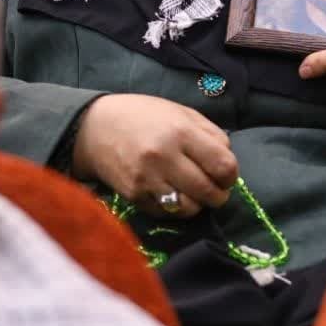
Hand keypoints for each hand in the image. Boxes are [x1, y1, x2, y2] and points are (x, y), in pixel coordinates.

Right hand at [71, 94, 239, 217]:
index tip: (226, 174)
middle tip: (216, 189)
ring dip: (197, 204)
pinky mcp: (134, 196)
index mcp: (181, 132)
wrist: (94, 128)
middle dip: (219, 194)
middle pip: (209, 192)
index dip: (231, 175)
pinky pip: (166, 212)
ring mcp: (148, 180)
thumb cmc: (144, 116)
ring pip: (189, 209)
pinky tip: (172, 193)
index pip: (223, 166)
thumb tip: (228, 162)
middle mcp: (165, 157)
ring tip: (194, 193)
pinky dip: (175, 208)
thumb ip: (210, 134)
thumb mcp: (181, 113)